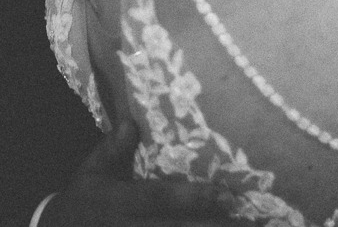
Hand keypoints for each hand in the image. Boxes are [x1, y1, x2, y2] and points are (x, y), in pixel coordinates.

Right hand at [41, 119, 237, 226]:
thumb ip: (114, 147)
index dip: (195, 199)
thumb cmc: (82, 200)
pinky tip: (221, 225)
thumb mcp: (91, 170)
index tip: (228, 194)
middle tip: (255, 217)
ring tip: (252, 223)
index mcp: (121, 203)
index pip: (162, 199)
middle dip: (218, 224)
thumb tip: (132, 120)